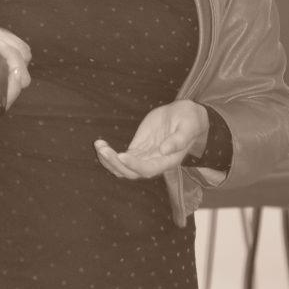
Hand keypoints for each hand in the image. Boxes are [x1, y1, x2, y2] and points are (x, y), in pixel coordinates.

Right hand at [0, 12, 30, 108]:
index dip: (13, 89)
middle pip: (21, 82)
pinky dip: (15, 41)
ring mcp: (5, 69)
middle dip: (15, 60)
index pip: (2, 100)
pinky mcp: (11, 57)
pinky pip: (24, 50)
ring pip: (24, 62)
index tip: (13, 70)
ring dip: (12, 47)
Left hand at [94, 100, 208, 179]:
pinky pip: (121, 157)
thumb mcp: (188, 127)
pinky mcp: (138, 148)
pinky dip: (110, 154)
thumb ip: (178, 140)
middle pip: (131, 172)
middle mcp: (154, 162)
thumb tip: (165, 150)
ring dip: (109, 160)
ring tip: (98, 145)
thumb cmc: (190, 121)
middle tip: (103, 148)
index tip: (122, 155)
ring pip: (123, 167)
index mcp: (167, 161)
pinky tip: (100, 144)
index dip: (134, 165)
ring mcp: (144, 156)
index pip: (148, 169)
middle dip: (115, 163)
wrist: (187, 116)